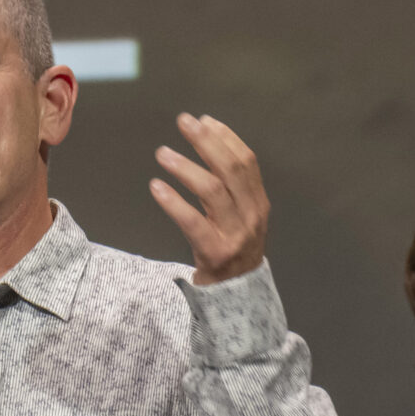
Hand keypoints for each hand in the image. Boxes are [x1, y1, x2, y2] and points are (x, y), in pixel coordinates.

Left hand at [149, 113, 268, 285]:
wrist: (237, 296)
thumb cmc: (232, 249)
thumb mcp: (241, 216)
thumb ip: (230, 187)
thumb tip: (209, 142)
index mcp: (258, 203)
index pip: (246, 161)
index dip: (225, 137)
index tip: (204, 120)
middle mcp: (251, 216)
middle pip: (230, 169)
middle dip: (206, 142)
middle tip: (183, 123)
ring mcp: (234, 234)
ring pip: (212, 191)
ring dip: (185, 167)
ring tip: (162, 153)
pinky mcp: (214, 253)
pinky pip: (192, 222)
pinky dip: (173, 202)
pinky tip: (156, 186)